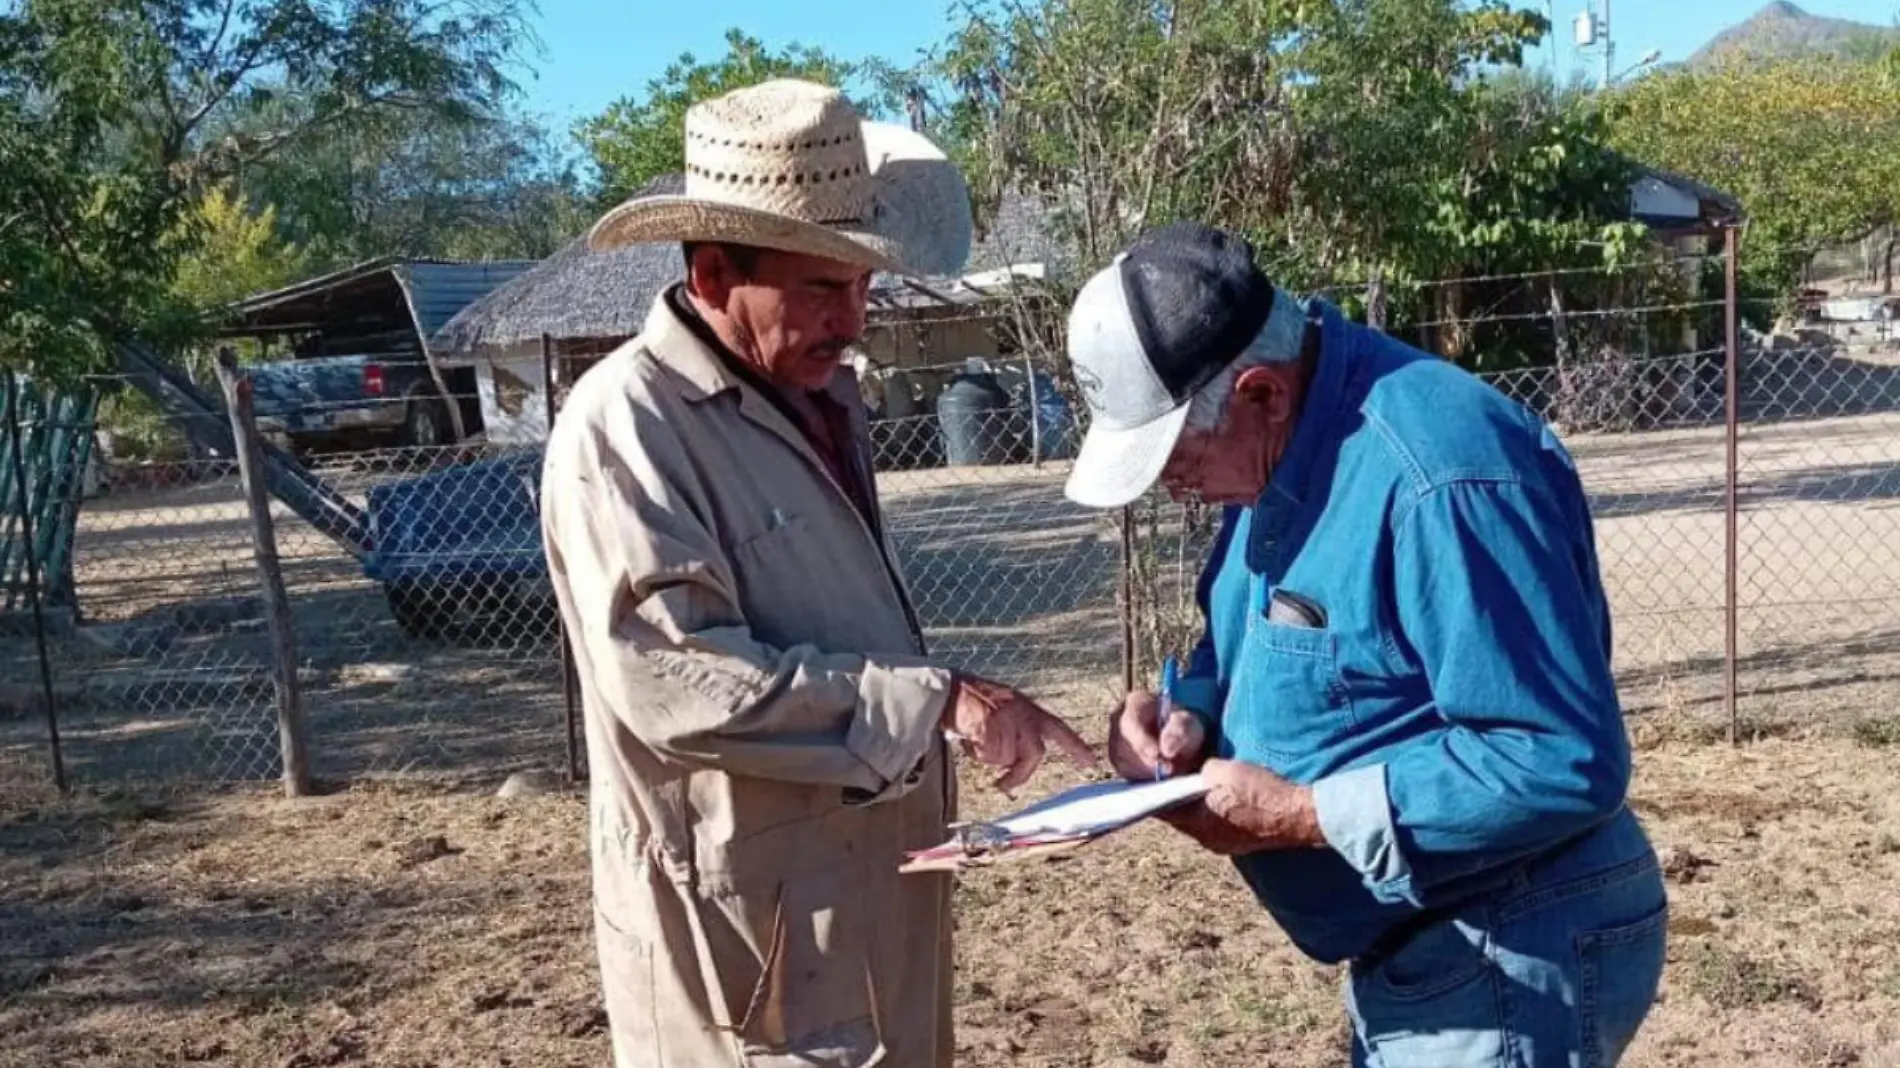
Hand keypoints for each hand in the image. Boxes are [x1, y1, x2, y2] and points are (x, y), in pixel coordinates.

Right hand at [944, 675, 1098, 794]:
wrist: (955, 692)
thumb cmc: (974, 700)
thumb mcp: (1005, 710)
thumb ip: (1016, 731)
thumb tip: (1012, 761)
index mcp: (1030, 710)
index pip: (1060, 730)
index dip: (1075, 747)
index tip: (1090, 762)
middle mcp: (1026, 718)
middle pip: (1034, 755)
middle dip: (1018, 773)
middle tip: (1002, 785)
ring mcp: (1013, 727)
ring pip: (1008, 758)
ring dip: (991, 756)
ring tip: (975, 738)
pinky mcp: (998, 736)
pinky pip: (991, 758)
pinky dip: (979, 754)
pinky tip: (969, 738)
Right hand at [1107, 691, 1207, 781]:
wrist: (1182, 742)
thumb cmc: (1184, 727)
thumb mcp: (1190, 724)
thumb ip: (1180, 731)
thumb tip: (1166, 748)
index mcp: (1136, 702)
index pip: (1131, 721)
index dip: (1142, 740)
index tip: (1157, 754)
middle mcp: (1118, 719)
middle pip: (1122, 743)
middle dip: (1145, 760)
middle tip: (1167, 769)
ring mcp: (1115, 740)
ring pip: (1121, 760)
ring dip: (1144, 770)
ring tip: (1166, 771)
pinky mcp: (1117, 759)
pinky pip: (1123, 771)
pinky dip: (1141, 776)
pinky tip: (1157, 775)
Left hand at [1158, 758, 1323, 855]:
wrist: (1299, 814)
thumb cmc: (1261, 791)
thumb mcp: (1222, 770)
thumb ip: (1202, 771)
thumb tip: (1200, 774)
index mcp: (1199, 824)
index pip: (1166, 810)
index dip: (1157, 794)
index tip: (1151, 783)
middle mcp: (1209, 840)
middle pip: (1184, 818)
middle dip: (1179, 800)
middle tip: (1174, 781)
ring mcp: (1228, 844)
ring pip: (1203, 823)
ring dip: (1200, 807)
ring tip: (1200, 787)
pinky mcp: (1244, 842)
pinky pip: (1221, 826)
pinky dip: (1218, 813)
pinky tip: (1225, 799)